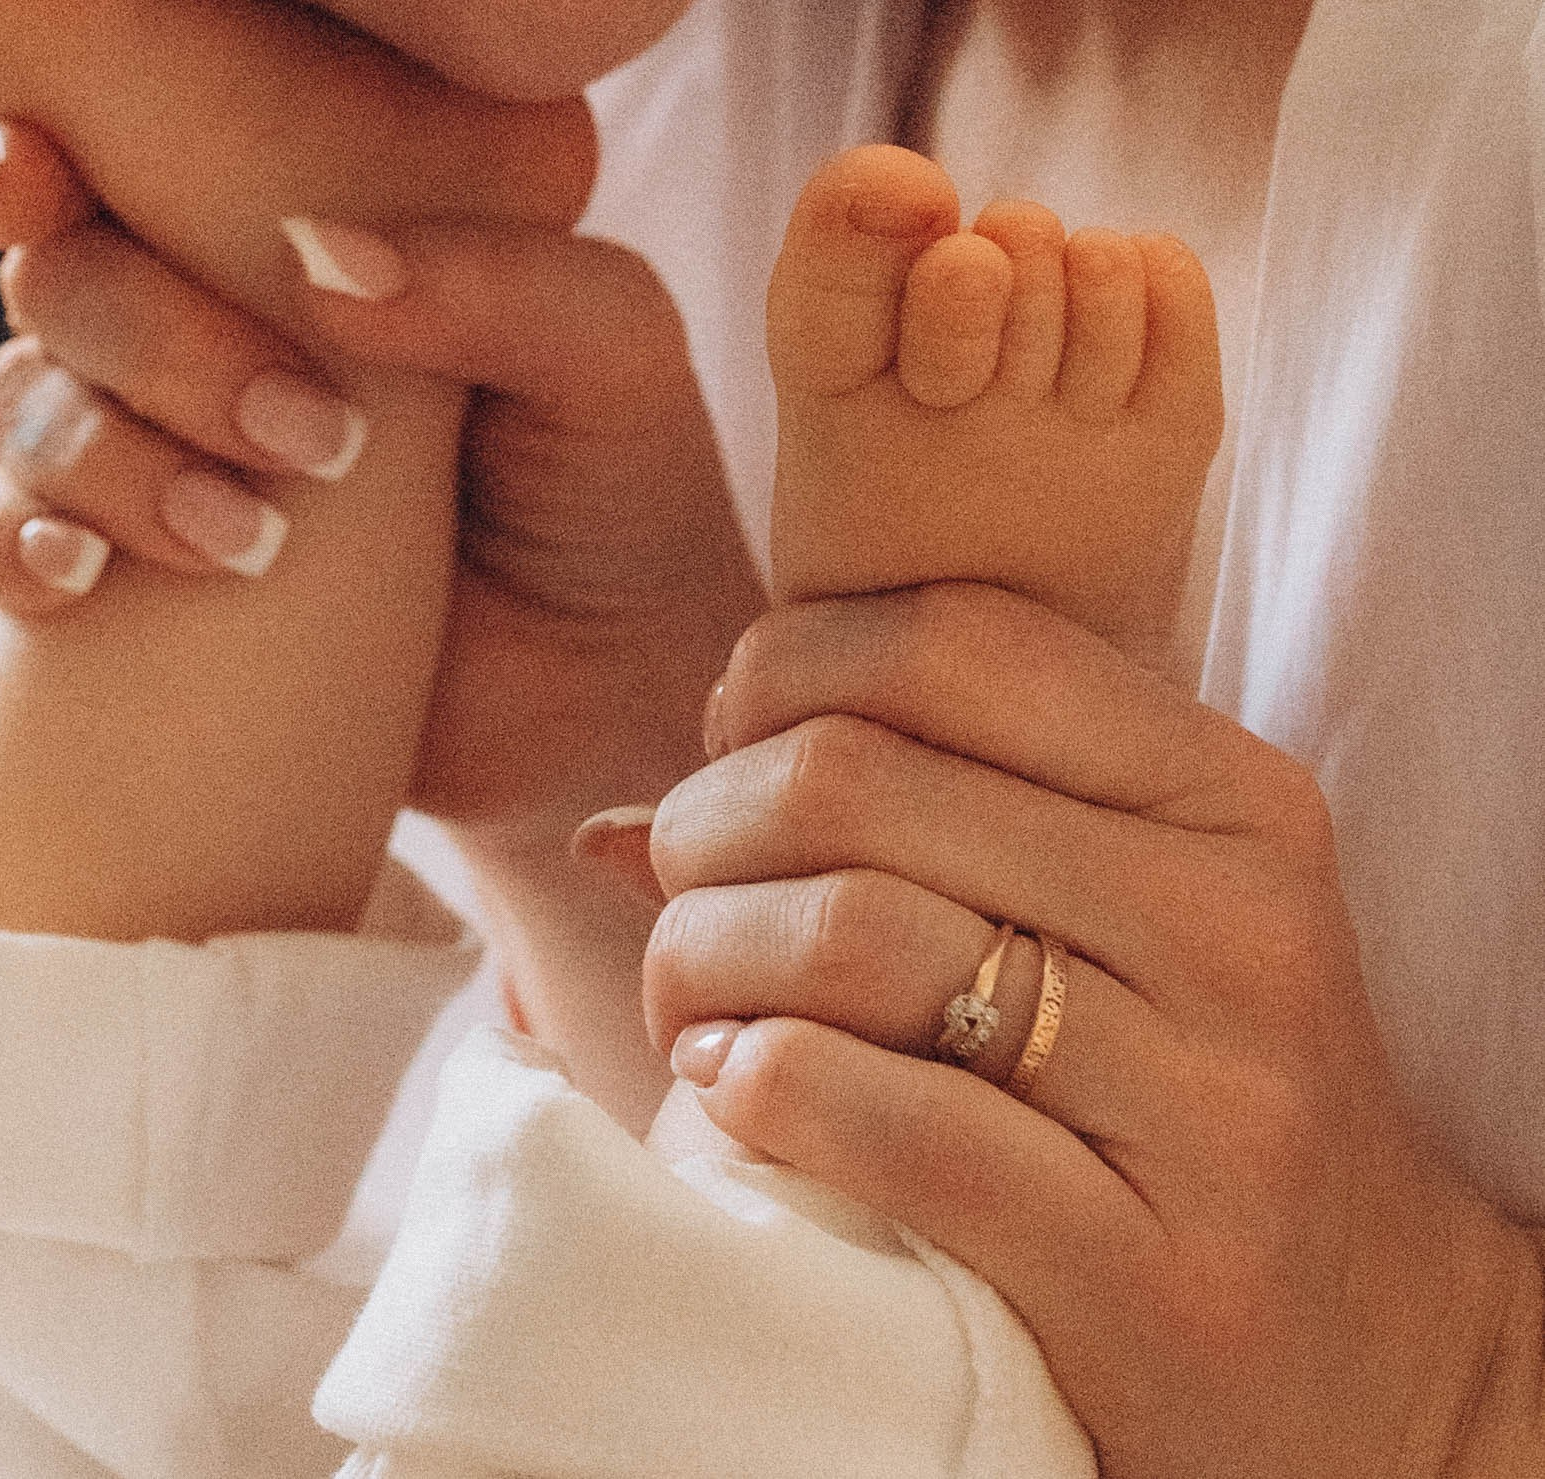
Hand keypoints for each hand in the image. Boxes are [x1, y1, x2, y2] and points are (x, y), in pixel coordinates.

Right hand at [0, 0, 758, 843]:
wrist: (612, 702)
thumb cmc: (617, 479)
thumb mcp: (607, 346)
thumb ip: (493, 280)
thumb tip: (319, 257)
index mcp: (288, 212)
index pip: (122, 132)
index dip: (38, 149)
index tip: (35, 184)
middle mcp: (199, 305)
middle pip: (60, 269)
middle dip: (143, 335)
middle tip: (301, 430)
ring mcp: (151, 438)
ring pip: (25, 398)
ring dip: (104, 455)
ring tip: (252, 533)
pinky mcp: (125, 578)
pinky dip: (12, 545)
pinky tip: (80, 579)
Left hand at [641, 585, 1542, 1478]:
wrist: (1385, 1364)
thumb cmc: (1198, 1099)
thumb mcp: (1132, 914)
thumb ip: (920, 818)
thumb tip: (620, 822)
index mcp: (1231, 797)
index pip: (949, 640)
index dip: (782, 674)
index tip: (728, 752)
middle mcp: (1235, 925)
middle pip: (856, 780)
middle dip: (707, 826)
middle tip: (674, 895)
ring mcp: (1209, 1104)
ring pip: (850, 934)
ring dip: (706, 960)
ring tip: (693, 1007)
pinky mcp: (1151, 1275)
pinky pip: (893, 1124)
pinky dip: (765, 1090)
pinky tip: (736, 1095)